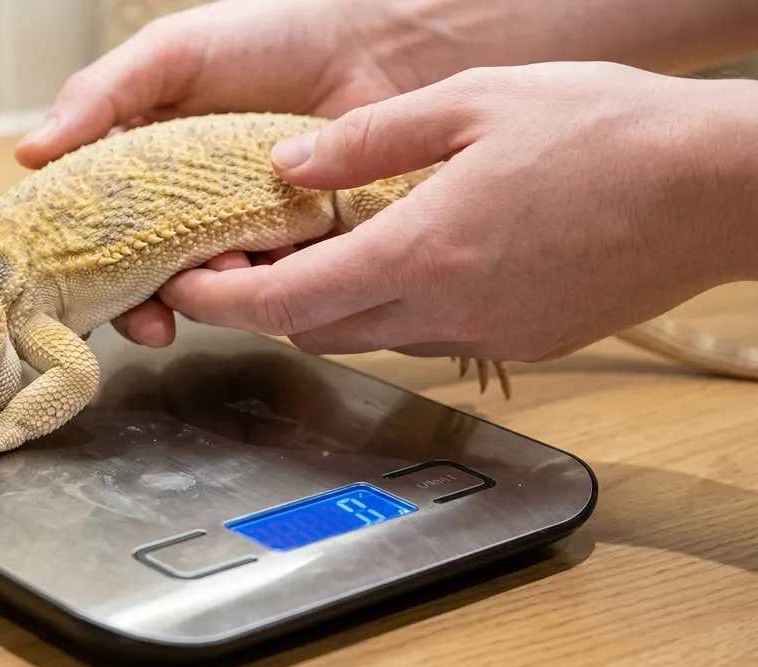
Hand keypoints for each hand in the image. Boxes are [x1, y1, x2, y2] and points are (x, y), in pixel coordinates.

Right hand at [12, 0, 410, 347]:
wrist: (377, 40)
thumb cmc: (270, 33)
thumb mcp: (171, 54)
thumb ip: (100, 96)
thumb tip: (27, 152)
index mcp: (144, 170)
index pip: (98, 234)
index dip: (82, 276)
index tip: (77, 306)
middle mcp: (190, 210)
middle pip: (150, 278)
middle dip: (146, 305)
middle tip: (154, 316)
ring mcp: (246, 232)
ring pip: (212, 289)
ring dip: (211, 293)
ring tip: (228, 264)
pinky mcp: (302, 247)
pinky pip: (279, 283)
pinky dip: (271, 282)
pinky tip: (274, 259)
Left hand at [155, 62, 757, 362]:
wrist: (715, 187)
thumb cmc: (606, 131)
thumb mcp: (471, 104)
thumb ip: (365, 141)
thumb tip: (286, 164)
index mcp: (420, 251)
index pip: (283, 304)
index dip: (218, 301)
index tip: (182, 287)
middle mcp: (444, 310)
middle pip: (315, 331)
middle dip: (266, 305)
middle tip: (241, 261)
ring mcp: (484, 335)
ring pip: (368, 338)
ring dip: (329, 307)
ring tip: (319, 252)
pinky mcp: (520, 343)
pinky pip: (426, 337)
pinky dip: (391, 309)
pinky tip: (405, 260)